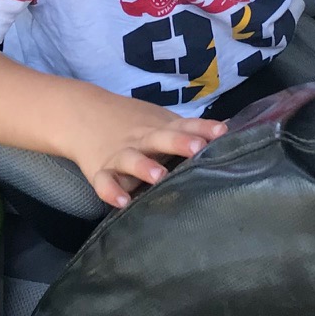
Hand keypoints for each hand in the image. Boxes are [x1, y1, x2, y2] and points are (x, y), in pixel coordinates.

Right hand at [63, 94, 226, 208]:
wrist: (83, 114)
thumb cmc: (135, 124)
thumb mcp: (162, 122)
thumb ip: (191, 130)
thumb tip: (231, 132)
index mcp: (160, 128)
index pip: (185, 125)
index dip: (203, 128)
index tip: (222, 131)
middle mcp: (142, 140)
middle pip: (161, 139)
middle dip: (179, 142)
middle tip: (197, 148)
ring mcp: (120, 154)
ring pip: (132, 159)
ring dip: (144, 166)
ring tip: (159, 176)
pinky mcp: (100, 170)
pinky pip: (104, 182)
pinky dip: (111, 191)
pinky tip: (122, 201)